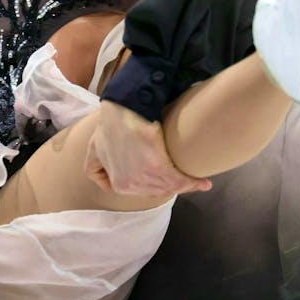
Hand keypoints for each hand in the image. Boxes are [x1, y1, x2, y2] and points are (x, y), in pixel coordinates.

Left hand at [84, 100, 212, 196]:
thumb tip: (105, 180)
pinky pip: (178, 181)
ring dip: (185, 185)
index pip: (142, 191)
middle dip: (170, 186)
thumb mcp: (96, 150)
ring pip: (169, 186)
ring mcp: (140, 177)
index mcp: (116, 184)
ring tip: (198, 181)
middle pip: (157, 190)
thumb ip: (96, 167)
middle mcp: (127, 185)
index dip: (156, 185)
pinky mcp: (155, 166)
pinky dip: (192, 182)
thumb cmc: (110, 124)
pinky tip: (203, 183)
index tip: (167, 180)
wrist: (120, 108)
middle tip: (185, 178)